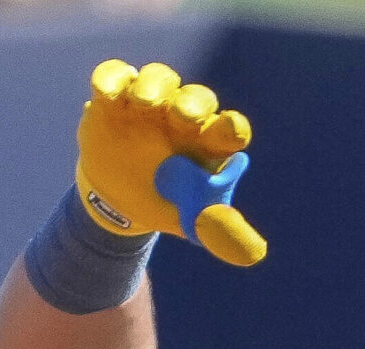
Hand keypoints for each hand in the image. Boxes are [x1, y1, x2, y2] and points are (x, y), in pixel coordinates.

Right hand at [74, 59, 267, 266]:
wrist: (118, 203)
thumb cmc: (166, 205)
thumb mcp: (193, 222)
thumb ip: (221, 232)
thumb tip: (256, 255)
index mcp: (209, 143)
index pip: (228, 130)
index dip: (232, 128)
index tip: (233, 131)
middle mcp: (183, 117)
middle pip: (197, 98)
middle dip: (193, 104)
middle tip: (184, 116)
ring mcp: (149, 105)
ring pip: (159, 79)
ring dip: (154, 86)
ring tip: (144, 103)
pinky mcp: (113, 101)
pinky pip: (115, 76)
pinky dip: (112, 80)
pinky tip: (108, 96)